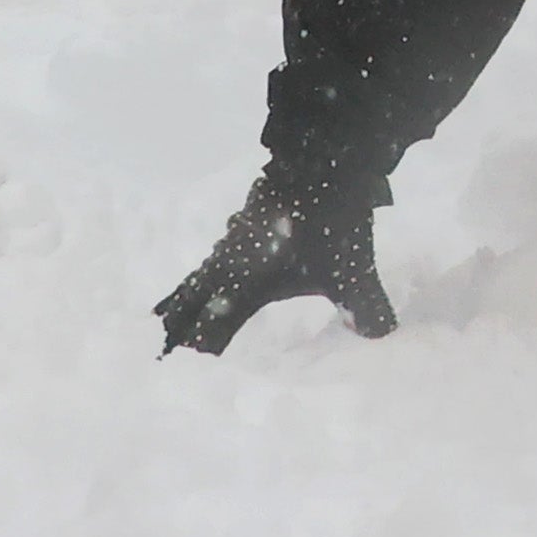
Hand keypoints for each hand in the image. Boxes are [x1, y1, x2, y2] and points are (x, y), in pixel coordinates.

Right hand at [157, 170, 389, 353]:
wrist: (321, 157)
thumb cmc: (329, 220)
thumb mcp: (350, 270)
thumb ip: (364, 306)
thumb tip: (382, 337)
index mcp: (241, 288)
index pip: (209, 332)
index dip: (195, 355)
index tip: (174, 379)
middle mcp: (225, 268)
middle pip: (190, 306)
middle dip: (174, 330)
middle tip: (154, 354)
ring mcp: (230, 243)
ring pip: (196, 279)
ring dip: (182, 301)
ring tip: (161, 318)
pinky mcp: (242, 225)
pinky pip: (211, 257)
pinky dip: (200, 271)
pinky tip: (206, 270)